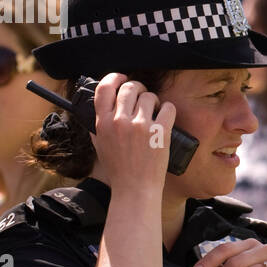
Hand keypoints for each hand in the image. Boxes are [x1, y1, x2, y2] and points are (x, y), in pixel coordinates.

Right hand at [91, 72, 175, 193]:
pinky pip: (168, 107)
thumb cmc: (119, 170)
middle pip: (129, 88)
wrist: (135, 189)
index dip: (114, 78)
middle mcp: (120, 122)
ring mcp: (141, 126)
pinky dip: (168, 109)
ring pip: (149, 96)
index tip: (121, 78)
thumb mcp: (100, 146)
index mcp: (103, 123)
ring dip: (153, 100)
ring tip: (154, 111)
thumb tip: (101, 109)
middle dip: (138, 88)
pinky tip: (165, 116)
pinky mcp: (160, 132)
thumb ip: (98, 126)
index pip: (104, 89)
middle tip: (142, 96)